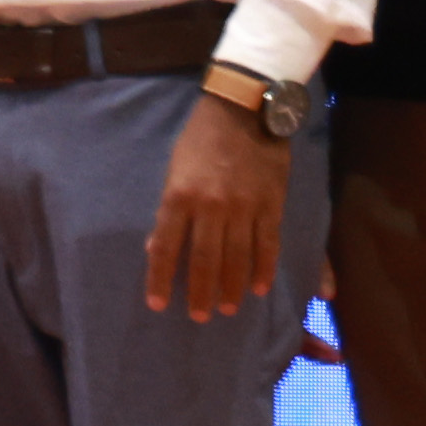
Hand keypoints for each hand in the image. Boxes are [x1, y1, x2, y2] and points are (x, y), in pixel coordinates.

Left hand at [146, 99, 293, 320]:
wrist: (243, 109)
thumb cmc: (200, 139)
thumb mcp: (173, 169)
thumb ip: (168, 209)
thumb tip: (154, 246)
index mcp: (179, 196)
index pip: (165, 246)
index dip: (160, 277)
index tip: (157, 303)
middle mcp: (210, 206)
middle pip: (204, 259)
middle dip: (200, 292)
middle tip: (199, 316)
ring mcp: (243, 207)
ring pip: (237, 257)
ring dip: (231, 286)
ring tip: (227, 308)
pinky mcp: (271, 204)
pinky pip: (267, 244)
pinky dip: (264, 268)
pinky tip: (260, 288)